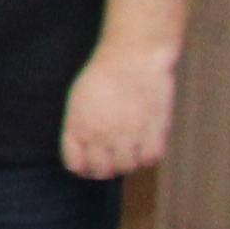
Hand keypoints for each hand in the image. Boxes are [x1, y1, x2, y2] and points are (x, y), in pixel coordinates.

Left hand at [63, 39, 182, 180]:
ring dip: (128, 162)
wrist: (132, 56)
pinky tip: (146, 144)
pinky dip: (148, 156)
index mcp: (78, 128)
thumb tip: (85, 147)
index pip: (76, 165)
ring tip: (130, 149)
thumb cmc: (103, 73)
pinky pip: (150, 159)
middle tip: (112, 158)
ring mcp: (128, 135)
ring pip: (127, 167)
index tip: (91, 163)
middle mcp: (101, 136)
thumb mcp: (78, 100)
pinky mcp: (153, 131)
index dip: (83, 167)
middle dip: (105, 168)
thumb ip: (79, 126)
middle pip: (102, 171)